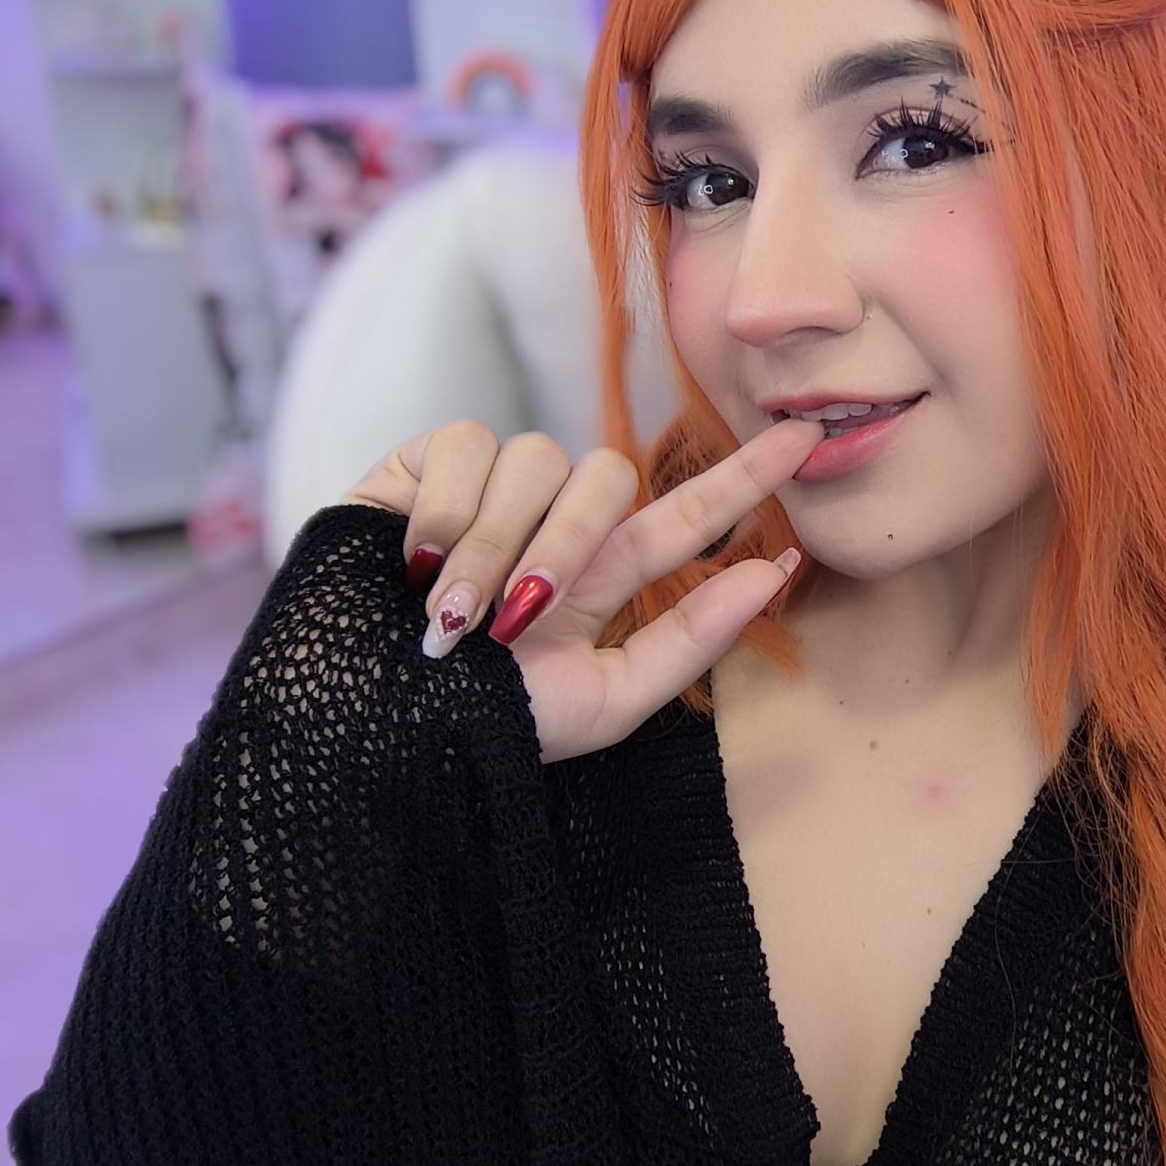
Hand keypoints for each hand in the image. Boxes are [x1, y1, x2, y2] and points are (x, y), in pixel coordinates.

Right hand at [339, 417, 825, 763]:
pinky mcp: (420, 465)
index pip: (684, 513)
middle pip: (608, 476)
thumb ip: (689, 642)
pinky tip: (414, 566)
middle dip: (569, 547)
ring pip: (536, 460)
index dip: (744, 477)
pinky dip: (446, 514)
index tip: (805, 438)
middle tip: (518, 621)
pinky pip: (465, 445)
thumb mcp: (601, 704)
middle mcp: (550, 522)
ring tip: (450, 621)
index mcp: (598, 575)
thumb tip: (774, 571)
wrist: (360, 727)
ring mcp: (487, 489)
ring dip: (496, 548)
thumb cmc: (482, 726)